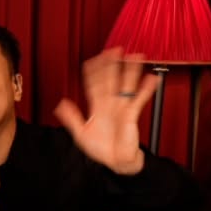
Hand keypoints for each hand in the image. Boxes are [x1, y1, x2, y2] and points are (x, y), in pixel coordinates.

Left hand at [53, 48, 155, 174]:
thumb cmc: (101, 149)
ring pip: (126, 85)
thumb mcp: (81, 134)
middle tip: (115, 49)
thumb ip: (72, 118)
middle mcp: (110, 104)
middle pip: (111, 79)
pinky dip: (145, 89)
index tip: (93, 59)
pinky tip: (150, 78)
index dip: (93, 71)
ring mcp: (122, 108)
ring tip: (135, 56)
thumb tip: (60, 104)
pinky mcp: (132, 115)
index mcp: (97, 107)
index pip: (94, 84)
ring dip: (131, 71)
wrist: (116, 162)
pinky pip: (138, 100)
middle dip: (112, 64)